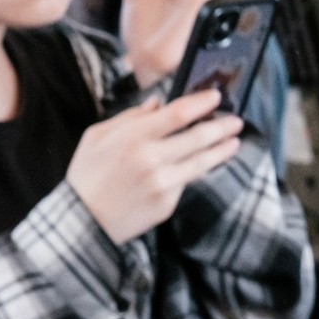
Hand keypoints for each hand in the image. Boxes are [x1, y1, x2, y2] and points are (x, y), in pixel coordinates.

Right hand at [65, 83, 242, 243]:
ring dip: (221, 150)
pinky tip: (202, 165)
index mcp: (133, 137)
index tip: (216, 97)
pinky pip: (185, 182)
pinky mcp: (167, 203)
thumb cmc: (86, 175)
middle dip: (221, 126)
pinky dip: (194, 172)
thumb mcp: (96, 137)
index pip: (179, 113)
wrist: (83, 221)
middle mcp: (152, 159)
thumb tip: (157, 104)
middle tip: (235, 120)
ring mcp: (162, 184)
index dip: (202, 103)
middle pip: (198, 137)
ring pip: (201, 162)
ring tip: (234, 142)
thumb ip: (129, 117)